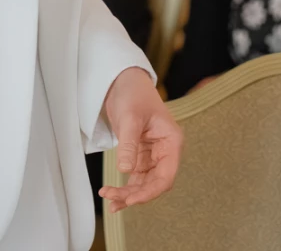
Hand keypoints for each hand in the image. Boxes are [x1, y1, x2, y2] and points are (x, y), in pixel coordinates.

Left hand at [98, 67, 181, 212]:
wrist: (123, 82)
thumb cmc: (133, 94)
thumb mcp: (130, 118)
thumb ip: (129, 144)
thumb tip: (125, 170)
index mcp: (171, 142)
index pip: (166, 176)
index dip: (150, 192)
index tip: (131, 200)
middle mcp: (165, 151)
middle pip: (154, 183)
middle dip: (135, 194)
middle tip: (112, 199)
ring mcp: (153, 155)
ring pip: (144, 183)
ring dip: (128, 193)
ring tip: (108, 198)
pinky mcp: (140, 155)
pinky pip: (135, 177)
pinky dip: (125, 187)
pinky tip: (112, 194)